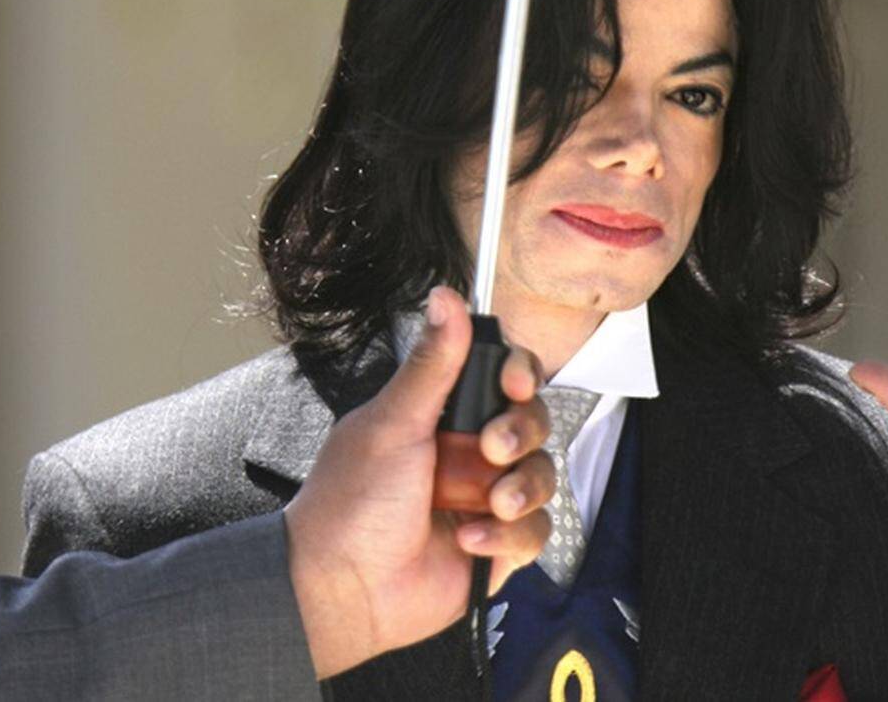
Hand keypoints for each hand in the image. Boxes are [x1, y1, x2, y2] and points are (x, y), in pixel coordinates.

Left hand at [283, 286, 553, 677]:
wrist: (345, 590)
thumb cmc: (352, 503)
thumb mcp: (392, 422)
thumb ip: (431, 363)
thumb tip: (446, 297)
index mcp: (442, 414)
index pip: (501, 376)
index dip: (519, 374)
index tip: (513, 382)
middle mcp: (468, 452)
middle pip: (532, 421)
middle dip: (522, 432)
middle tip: (493, 450)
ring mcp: (485, 498)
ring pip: (542, 475)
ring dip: (521, 489)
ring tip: (489, 505)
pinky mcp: (498, 545)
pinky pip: (535, 530)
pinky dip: (507, 537)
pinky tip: (468, 542)